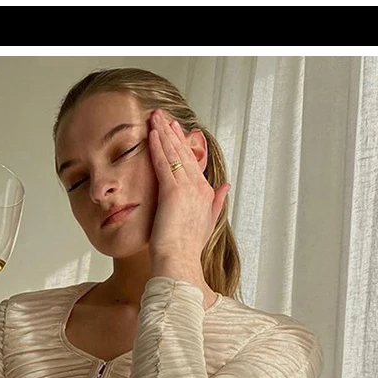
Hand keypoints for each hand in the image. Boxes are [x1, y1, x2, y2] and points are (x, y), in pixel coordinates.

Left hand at [147, 109, 230, 272]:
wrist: (180, 261)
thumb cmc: (187, 249)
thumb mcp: (207, 223)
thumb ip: (217, 202)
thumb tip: (226, 186)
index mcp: (206, 194)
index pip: (193, 163)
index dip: (183, 146)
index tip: (176, 132)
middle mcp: (199, 187)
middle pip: (184, 154)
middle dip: (173, 133)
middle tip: (163, 116)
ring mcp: (187, 188)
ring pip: (174, 154)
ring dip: (164, 133)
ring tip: (155, 117)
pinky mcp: (173, 191)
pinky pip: (164, 163)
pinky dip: (158, 147)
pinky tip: (152, 134)